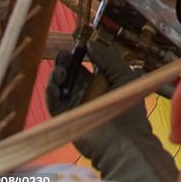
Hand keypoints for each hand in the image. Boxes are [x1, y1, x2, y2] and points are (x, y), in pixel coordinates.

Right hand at [46, 39, 178, 181]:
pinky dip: (51, 92)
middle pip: (72, 71)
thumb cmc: (128, 107)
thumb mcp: (123, 75)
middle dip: (66, 61)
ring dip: (57, 74)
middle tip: (64, 53)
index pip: (87, 62)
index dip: (80, 51)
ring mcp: (77, 104)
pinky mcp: (67, 118)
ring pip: (61, 85)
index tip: (76, 39)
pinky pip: (55, 103)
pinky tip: (54, 84)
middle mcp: (89, 90)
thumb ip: (108, 57)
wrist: (124, 141)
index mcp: (104, 80)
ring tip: (60, 69)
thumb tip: (90, 43)